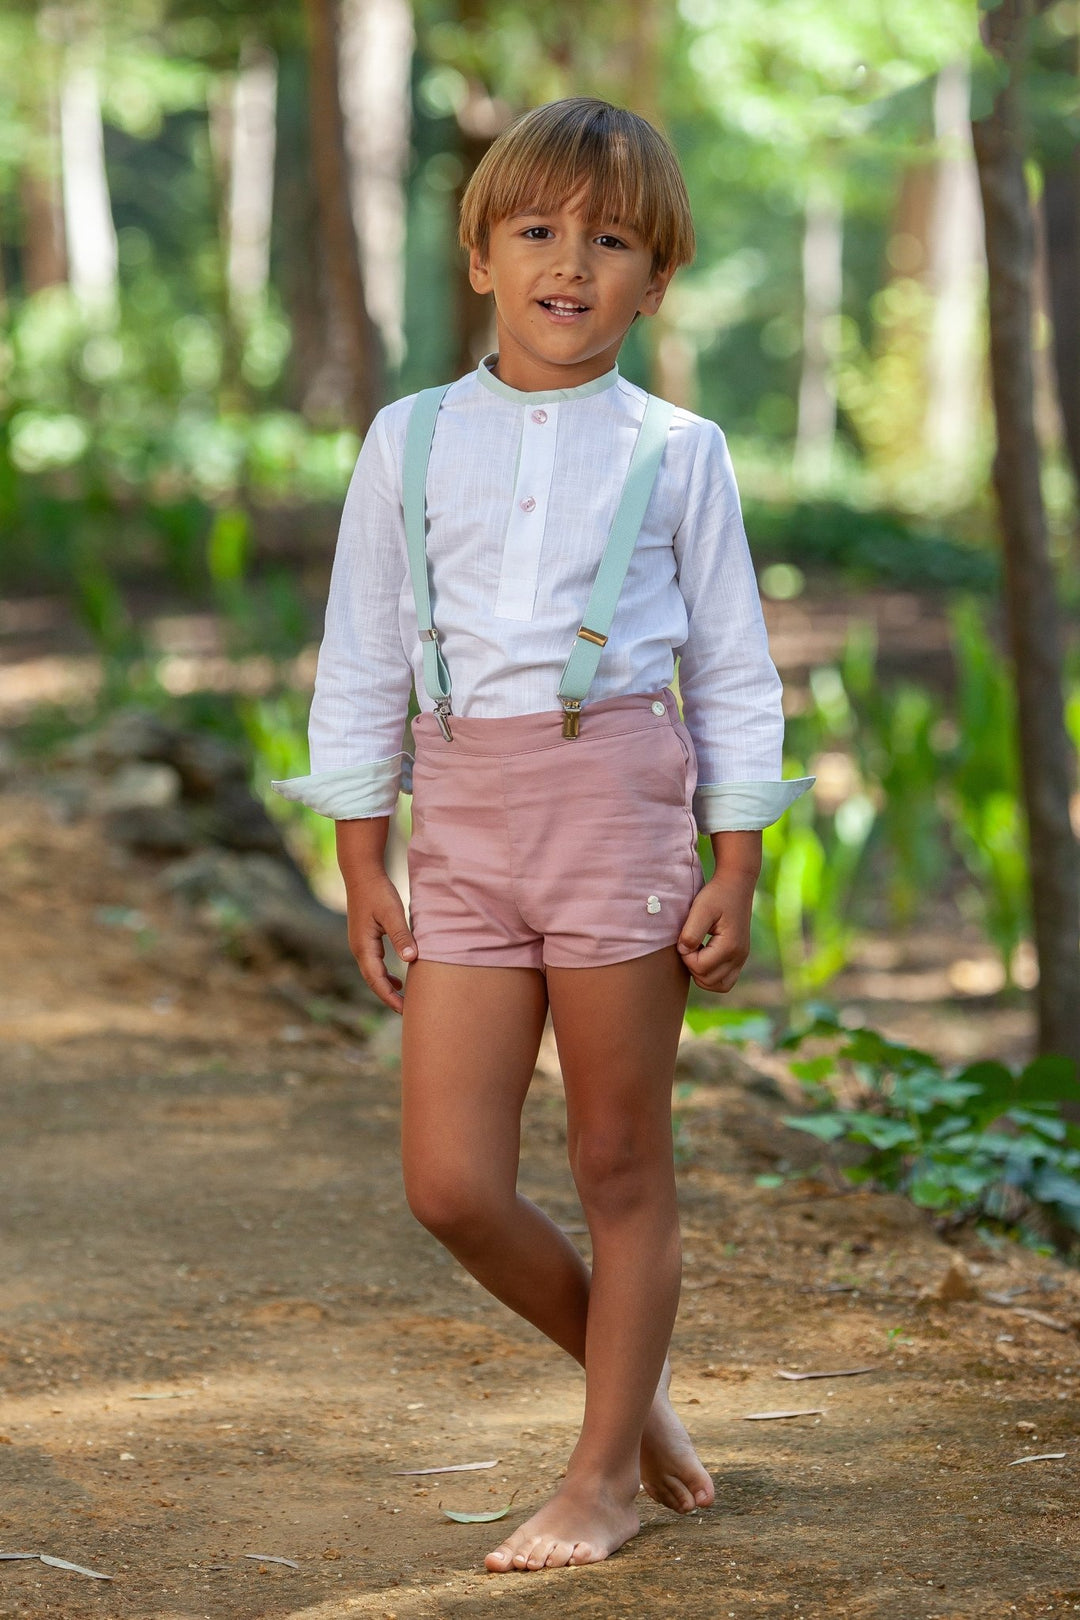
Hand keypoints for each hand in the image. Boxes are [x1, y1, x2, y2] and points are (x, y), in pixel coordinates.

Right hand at [344, 870, 416, 1014]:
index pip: (377, 981)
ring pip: (373, 973)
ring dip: (386, 987)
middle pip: (373, 981)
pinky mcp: (364, 938)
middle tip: (407, 1012)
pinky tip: (397, 976)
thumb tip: (411, 959)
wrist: (361, 873)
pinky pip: (374, 963)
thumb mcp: (392, 913)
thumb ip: (401, 936)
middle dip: (388, 997)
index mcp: (364, 947)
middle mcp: (359, 949)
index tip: (405, 1010)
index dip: (390, 997)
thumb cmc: (378, 892)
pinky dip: (385, 974)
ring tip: (403, 999)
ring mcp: (360, 944)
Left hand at [676, 872, 754, 993]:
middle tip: (690, 945)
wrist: (736, 884)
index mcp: (730, 946)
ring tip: (697, 952)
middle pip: (708, 981)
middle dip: (693, 966)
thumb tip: (684, 952)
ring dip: (702, 974)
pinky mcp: (740, 957)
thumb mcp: (700, 909)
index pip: (700, 968)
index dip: (686, 956)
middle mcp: (739, 956)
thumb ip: (691, 933)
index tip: (685, 938)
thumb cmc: (717, 895)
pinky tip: (704, 955)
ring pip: (718, 985)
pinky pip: (725, 980)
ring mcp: (741, 958)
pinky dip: (711, 975)